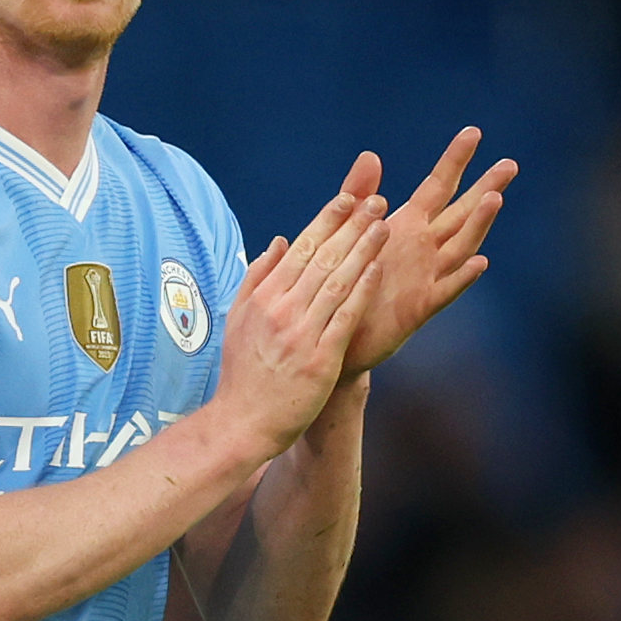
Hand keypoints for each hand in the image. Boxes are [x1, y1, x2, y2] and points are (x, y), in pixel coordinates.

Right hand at [217, 183, 386, 447]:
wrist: (242, 423)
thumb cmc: (243, 374)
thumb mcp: (237, 320)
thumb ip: (257, 278)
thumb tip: (279, 242)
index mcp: (263, 298)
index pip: (300, 248)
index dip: (327, 220)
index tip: (349, 198)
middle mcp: (281, 310)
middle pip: (321, 258)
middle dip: (351, 226)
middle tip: (376, 201)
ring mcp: (300, 334)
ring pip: (336, 281)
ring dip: (362, 250)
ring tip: (383, 225)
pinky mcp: (319, 359)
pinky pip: (344, 317)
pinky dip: (361, 290)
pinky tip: (377, 269)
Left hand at [333, 129, 516, 373]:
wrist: (336, 337)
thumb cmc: (344, 283)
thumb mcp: (348, 233)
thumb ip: (359, 196)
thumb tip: (371, 155)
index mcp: (407, 226)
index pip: (438, 186)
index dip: (455, 160)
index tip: (473, 132)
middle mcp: (424, 249)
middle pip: (461, 213)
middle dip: (485, 188)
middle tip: (510, 165)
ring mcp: (426, 277)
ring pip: (460, 247)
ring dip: (478, 224)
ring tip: (495, 199)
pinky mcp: (418, 308)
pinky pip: (445, 291)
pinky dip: (462, 277)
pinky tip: (479, 263)